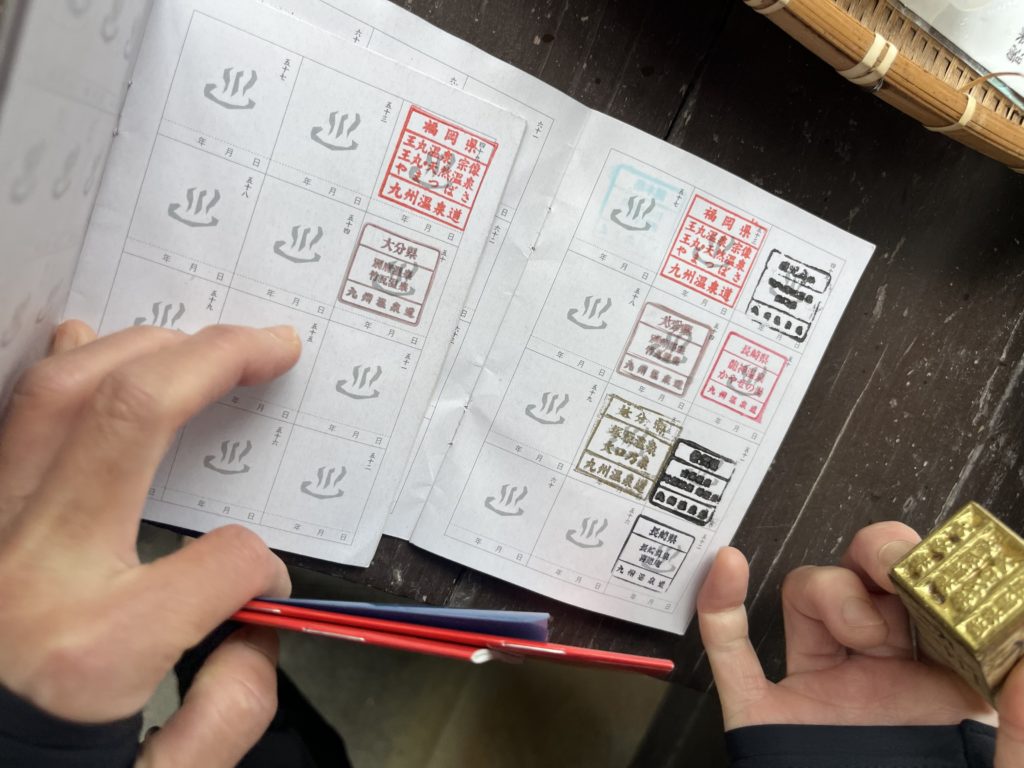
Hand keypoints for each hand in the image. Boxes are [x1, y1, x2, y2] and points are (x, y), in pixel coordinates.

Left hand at [0, 320, 301, 766]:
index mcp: (97, 648)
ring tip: (200, 340)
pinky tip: (90, 344)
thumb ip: (230, 711)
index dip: (268, 570)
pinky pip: (8, 422)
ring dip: (142, 349)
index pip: (229, 562)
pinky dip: (54, 371)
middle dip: (219, 360)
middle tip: (273, 344)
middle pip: (135, 416)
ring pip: (60, 395)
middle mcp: (33, 571)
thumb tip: (260, 621)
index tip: (263, 592)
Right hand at [697, 521, 1023, 766]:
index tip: (944, 569)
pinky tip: (728, 572)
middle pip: (867, 583)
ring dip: (827, 590)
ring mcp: (821, 695)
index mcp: (948, 687)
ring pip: (806, 600)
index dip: (935, 569)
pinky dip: (721, 608)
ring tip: (859, 628)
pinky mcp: (768, 720)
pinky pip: (732, 653)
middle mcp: (883, 679)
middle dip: (879, 561)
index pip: (935, 600)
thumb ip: (1020, 721)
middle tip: (894, 575)